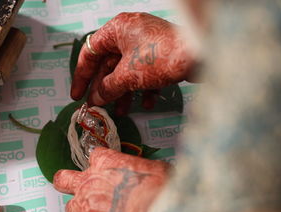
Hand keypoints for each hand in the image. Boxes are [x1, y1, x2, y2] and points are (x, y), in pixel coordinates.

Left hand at [53, 147, 170, 211]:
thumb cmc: (160, 189)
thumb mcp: (154, 167)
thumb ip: (142, 170)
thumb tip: (149, 175)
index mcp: (105, 162)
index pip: (94, 156)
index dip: (100, 164)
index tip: (105, 169)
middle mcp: (90, 182)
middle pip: (64, 179)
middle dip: (67, 183)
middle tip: (73, 187)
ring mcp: (87, 206)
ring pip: (70, 209)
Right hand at [71, 12, 193, 114]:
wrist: (202, 54)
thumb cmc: (161, 57)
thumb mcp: (128, 76)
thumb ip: (107, 88)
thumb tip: (95, 99)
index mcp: (117, 30)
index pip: (90, 52)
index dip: (81, 76)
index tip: (77, 95)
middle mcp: (130, 33)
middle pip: (108, 64)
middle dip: (104, 88)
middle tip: (98, 107)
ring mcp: (146, 44)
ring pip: (126, 70)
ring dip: (122, 92)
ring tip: (120, 112)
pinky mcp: (160, 55)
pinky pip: (144, 72)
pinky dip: (142, 88)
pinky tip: (146, 104)